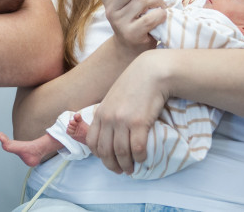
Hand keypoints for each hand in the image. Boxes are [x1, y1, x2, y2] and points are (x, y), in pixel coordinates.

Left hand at [86, 50, 168, 174]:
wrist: (151, 72)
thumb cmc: (133, 84)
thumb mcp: (113, 98)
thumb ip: (108, 114)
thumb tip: (108, 132)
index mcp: (100, 113)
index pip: (92, 142)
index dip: (99, 156)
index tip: (109, 161)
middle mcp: (108, 118)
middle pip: (105, 151)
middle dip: (112, 165)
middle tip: (121, 171)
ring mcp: (122, 121)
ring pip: (121, 153)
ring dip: (126, 165)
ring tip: (132, 169)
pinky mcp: (139, 122)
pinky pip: (137, 148)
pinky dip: (139, 157)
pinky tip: (143, 158)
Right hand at [96, 0, 165, 52]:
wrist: (131, 50)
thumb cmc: (135, 20)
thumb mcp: (128, 3)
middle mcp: (110, 9)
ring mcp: (120, 22)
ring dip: (158, 0)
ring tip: (159, 5)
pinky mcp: (132, 34)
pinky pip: (151, 17)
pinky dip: (162, 14)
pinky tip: (161, 16)